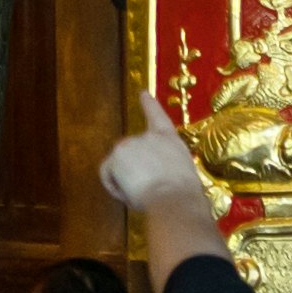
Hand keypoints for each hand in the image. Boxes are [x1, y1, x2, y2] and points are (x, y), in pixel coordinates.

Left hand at [100, 110, 227, 265]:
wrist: (175, 199)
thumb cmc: (183, 194)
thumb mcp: (181, 172)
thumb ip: (165, 165)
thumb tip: (155, 177)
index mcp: (169, 139)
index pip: (157, 117)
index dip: (149, 104)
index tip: (143, 93)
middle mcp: (148, 136)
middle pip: (132, 154)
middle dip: (135, 172)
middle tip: (149, 192)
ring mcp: (130, 143)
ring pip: (120, 167)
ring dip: (127, 182)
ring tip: (144, 195)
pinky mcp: (117, 155)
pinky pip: (108, 175)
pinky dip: (115, 188)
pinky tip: (130, 195)